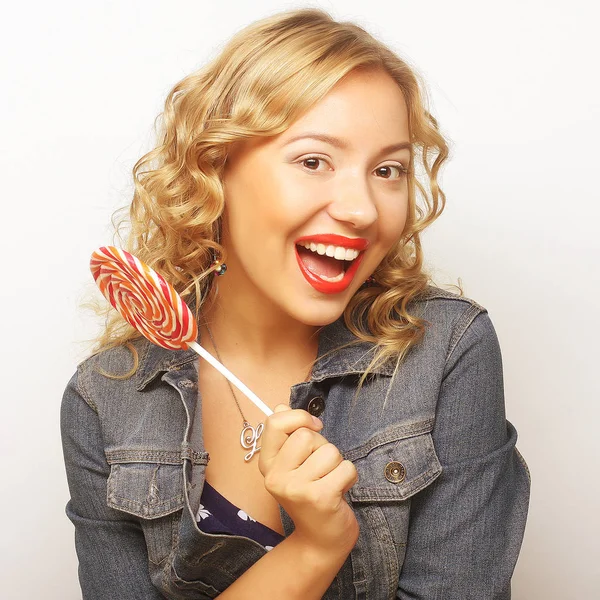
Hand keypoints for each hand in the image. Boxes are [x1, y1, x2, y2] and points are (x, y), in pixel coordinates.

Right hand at [258, 404, 358, 555]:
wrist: (319, 540)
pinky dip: (349, 477)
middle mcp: (276, 476)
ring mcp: (296, 489)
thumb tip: (282, 407)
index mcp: (267, 464)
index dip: (299, 417)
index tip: (314, 427)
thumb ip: (287, 435)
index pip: (276, 422)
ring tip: (329, 481)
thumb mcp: (292, 465)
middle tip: (320, 469)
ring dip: (337, 464)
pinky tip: (339, 492)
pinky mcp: (320, 498)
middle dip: (322, 446)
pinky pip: (346, 468)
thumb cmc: (310, 494)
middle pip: (307, 435)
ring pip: (330, 451)